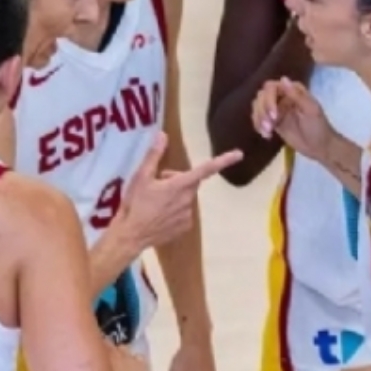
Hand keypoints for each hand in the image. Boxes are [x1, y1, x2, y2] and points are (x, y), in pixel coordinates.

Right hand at [118, 133, 242, 250]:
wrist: (130, 236)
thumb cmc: (135, 204)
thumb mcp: (141, 177)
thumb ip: (154, 155)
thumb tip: (163, 135)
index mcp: (180, 185)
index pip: (205, 169)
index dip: (223, 160)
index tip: (239, 154)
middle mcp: (188, 199)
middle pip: (190, 182)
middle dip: (177, 179)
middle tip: (156, 183)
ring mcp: (188, 215)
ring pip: (186, 197)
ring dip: (175, 195)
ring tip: (154, 202)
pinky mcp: (185, 227)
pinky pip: (183, 213)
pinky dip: (174, 210)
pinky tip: (158, 215)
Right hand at [251, 77, 332, 161]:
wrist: (320, 147)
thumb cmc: (318, 127)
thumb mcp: (310, 110)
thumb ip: (296, 95)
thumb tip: (283, 79)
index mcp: (293, 90)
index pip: (271, 87)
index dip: (268, 100)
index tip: (273, 116)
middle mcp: (282, 96)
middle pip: (261, 96)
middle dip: (262, 111)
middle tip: (269, 127)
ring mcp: (276, 109)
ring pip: (257, 107)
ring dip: (259, 119)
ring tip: (268, 132)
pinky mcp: (273, 121)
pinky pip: (258, 118)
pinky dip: (258, 126)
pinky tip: (267, 135)